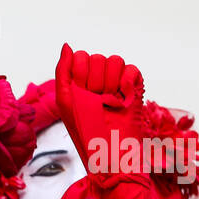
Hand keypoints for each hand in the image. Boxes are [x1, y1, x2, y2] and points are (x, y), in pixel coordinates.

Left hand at [54, 45, 145, 177]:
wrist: (111, 153)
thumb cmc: (85, 132)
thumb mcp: (66, 101)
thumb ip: (64, 71)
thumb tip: (67, 45)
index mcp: (79, 84)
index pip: (82, 57)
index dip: (82, 74)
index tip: (82, 94)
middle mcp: (98, 82)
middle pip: (98, 58)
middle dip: (96, 80)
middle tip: (97, 102)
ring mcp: (117, 84)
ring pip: (115, 61)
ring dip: (111, 82)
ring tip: (109, 103)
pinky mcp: (135, 89)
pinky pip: (132, 69)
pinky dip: (127, 83)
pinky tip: (123, 99)